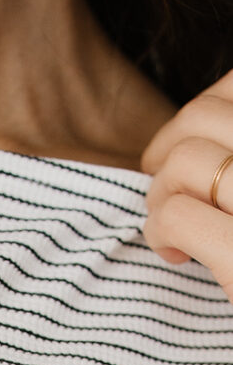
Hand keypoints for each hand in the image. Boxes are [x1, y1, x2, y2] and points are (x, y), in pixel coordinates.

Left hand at [142, 68, 232, 295]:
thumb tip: (192, 140)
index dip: (204, 109)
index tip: (189, 148)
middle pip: (204, 118)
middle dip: (167, 152)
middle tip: (167, 191)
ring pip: (186, 161)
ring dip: (160, 193)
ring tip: (171, 226)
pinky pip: (177, 215)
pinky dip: (160, 229)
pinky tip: (174, 254)